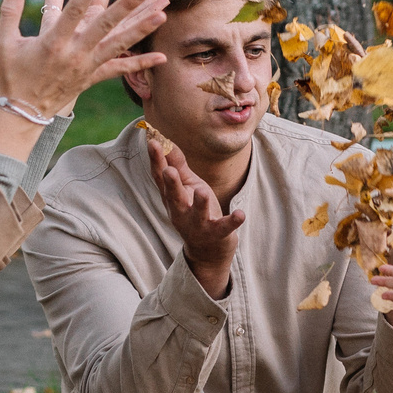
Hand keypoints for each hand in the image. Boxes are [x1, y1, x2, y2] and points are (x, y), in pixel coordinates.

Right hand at [0, 0, 176, 121]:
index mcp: (53, 43)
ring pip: (119, 45)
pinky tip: (161, 57)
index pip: (73, 12)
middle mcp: (75, 54)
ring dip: (141, 29)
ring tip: (163, 13)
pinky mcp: (93, 78)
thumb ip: (10, 10)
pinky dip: (141, 64)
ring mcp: (87, 67)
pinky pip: (120, 70)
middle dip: (126, 6)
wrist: (23, 113)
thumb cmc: (12, 74)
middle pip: (105, 26)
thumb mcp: (5, 42)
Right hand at [149, 130, 244, 297]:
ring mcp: (199, 224)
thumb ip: (178, 166)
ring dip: (199, 203)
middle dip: (171, 184)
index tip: (152, 142)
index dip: (156, 160)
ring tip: (202, 191)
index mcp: (173, 198)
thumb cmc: (196, 211)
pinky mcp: (217, 234)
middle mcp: (181, 212)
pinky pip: (225, 227)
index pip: (161, 177)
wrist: (207, 251)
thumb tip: (166, 141)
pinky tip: (241, 214)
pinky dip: (232, 221)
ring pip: (198, 213)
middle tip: (168, 170)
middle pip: (174, 197)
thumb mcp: (188, 187)